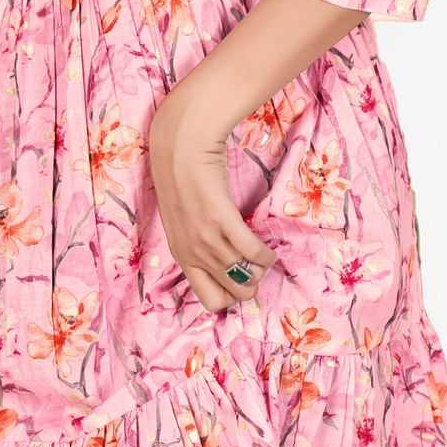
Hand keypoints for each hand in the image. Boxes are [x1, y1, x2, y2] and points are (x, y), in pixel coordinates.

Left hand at [146, 91, 277, 311]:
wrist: (179, 146)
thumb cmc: (181, 178)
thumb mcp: (182, 221)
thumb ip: (197, 241)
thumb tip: (222, 258)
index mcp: (182, 256)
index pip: (211, 300)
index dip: (231, 294)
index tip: (240, 276)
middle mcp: (193, 253)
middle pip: (235, 293)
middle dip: (251, 284)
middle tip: (255, 266)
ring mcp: (206, 239)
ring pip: (246, 277)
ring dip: (261, 269)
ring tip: (263, 255)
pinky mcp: (221, 219)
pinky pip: (253, 252)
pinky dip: (266, 255)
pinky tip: (267, 248)